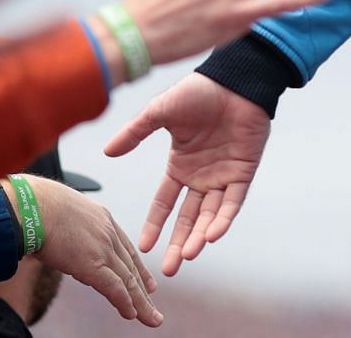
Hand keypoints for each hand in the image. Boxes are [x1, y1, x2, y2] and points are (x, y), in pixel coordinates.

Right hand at [27, 177, 162, 325]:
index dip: (138, 268)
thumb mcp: (64, 214)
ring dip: (141, 303)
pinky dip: (125, 303)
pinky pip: (115, 287)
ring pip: (128, 280)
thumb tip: (61, 243)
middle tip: (153, 307)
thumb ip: (71, 230)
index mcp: (102, 219)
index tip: (148, 282)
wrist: (32, 206)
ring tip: (152, 319)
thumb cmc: (37, 208)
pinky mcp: (93, 264)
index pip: (126, 248)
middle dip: (144, 288)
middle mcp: (108, 233)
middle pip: (131, 266)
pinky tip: (132, 314)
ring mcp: (103, 248)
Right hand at [105, 73, 271, 275]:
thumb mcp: (159, 113)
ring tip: (188, 255)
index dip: (154, 225)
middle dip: (179, 244)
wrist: (234, 80)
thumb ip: (135, 133)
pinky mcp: (243, 172)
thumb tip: (107, 152)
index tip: (142, 248)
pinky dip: (224, 218)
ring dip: (200, 236)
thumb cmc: (198, 91)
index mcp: (180, 166)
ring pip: (210, 215)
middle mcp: (201, 176)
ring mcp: (222, 176)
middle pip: (188, 218)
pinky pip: (233, 201)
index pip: (164, 203)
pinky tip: (213, 234)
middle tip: (169, 270)